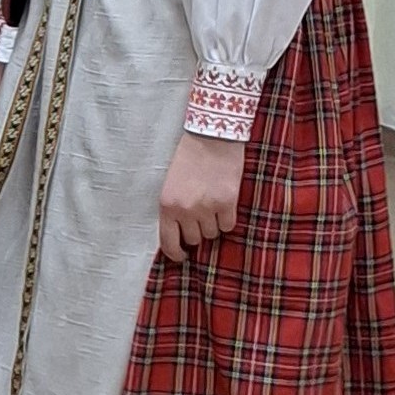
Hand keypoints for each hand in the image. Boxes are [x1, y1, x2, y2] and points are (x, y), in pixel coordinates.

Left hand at [158, 132, 246, 261]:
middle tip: (201, 213)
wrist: (210, 138)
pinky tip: (224, 201)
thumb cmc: (188, 159)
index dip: (176, 254)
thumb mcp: (171, 185)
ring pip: (212, 233)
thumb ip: (174, 209)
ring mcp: (206, 208)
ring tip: (212, 201)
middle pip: (194, 239)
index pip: (169, 242)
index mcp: (166, 204)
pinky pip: (228, 226)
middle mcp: (185, 210)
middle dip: (197, 230)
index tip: (183, 256)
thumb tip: (182, 237)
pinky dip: (227, 218)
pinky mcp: (227, 204)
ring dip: (213, 223)